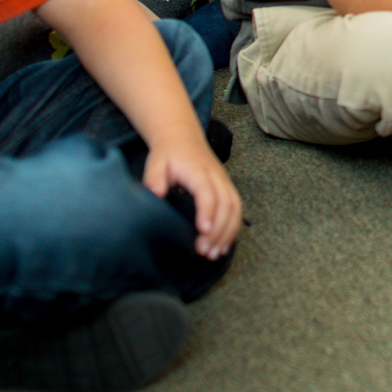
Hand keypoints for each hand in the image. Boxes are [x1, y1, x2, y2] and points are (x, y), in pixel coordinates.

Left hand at [142, 135, 243, 257]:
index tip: (203, 231)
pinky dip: (233, 228)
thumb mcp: (156, 162)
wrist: (183, 138)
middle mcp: (216, 176)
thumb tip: (155, 195)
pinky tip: (222, 245)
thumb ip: (154, 178)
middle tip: (204, 251)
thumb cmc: (168, 154)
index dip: (207, 211)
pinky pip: (237, 209)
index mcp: (198, 170)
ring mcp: (225, 182)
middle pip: (226, 203)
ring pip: (235, 208)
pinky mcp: (227, 188)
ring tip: (214, 253)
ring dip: (228, 232)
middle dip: (218, 230)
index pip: (207, 192)